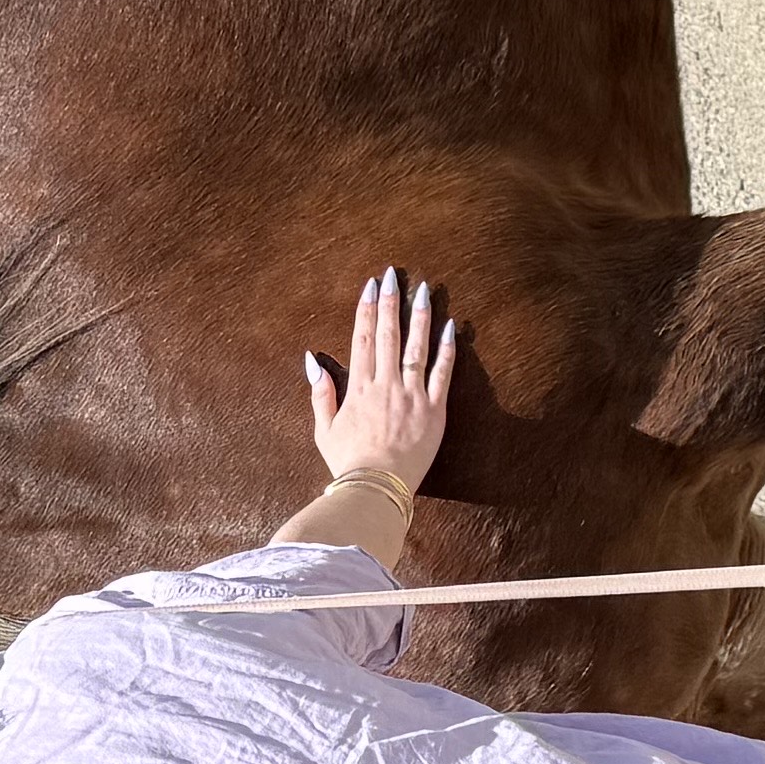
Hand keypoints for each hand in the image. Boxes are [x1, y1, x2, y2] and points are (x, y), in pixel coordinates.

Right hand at [302, 269, 459, 504]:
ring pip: (416, 347)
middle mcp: (385, 385)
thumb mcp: (323, 429)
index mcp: (359, 388)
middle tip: (394, 275)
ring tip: (425, 290)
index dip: (367, 309)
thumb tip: (312, 360)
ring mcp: (411, 396)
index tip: (370, 287)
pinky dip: (447, 349)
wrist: (375, 489)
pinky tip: (452, 326)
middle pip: (389, 335)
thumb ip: (320, 392)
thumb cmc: (348, 463)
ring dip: (420, 316)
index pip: (363, 338)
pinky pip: (442, 374)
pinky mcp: (434, 411)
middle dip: (391, 302)